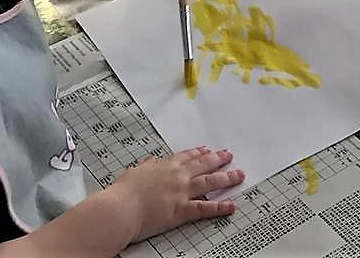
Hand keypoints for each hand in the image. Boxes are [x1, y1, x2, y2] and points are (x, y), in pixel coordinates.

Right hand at [108, 147, 243, 241]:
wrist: (121, 208)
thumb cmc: (123, 192)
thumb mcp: (134, 172)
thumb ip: (146, 166)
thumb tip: (150, 162)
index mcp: (165, 165)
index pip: (187, 156)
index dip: (199, 153)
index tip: (208, 150)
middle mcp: (177, 176)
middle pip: (203, 164)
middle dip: (218, 159)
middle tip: (229, 156)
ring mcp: (182, 192)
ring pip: (210, 182)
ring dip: (227, 178)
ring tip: (239, 175)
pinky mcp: (182, 209)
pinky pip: (205, 208)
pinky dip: (220, 207)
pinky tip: (231, 206)